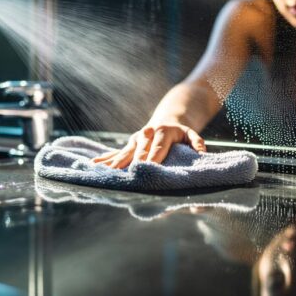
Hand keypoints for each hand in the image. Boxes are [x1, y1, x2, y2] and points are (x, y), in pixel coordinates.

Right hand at [91, 123, 206, 168]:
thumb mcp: (192, 134)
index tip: (148, 170)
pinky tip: (94, 165)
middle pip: (139, 152)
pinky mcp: (128, 144)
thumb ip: (197, 143)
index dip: (152, 160)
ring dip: (115, 163)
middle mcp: (146, 134)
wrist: (167, 118)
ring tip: (105, 172)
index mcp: (163, 132)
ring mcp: (135, 139)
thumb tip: (202, 154)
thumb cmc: (180, 132)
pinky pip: (116, 153)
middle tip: (125, 177)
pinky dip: (105, 159)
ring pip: (124, 153)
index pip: (157, 149)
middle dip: (132, 164)